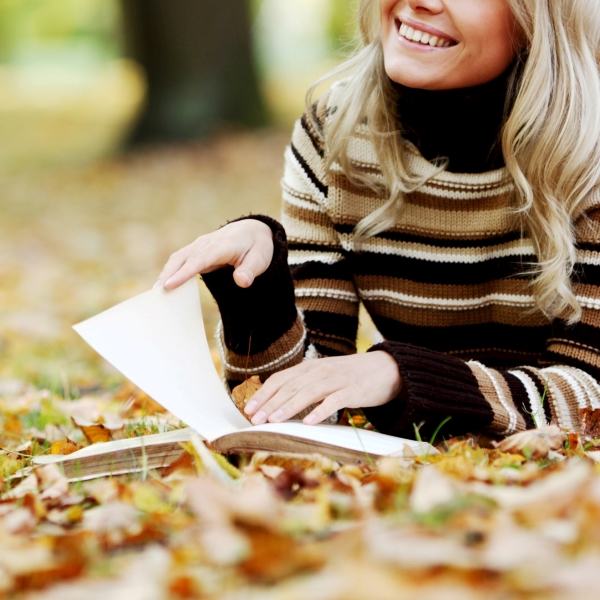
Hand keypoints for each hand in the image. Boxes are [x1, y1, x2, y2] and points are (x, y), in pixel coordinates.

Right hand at [155, 219, 273, 289]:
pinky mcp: (196, 250)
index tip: (169, 285)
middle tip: (155, 294)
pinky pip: (180, 260)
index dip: (184, 273)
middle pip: (183, 258)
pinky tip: (163, 286)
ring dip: (165, 273)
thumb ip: (251, 270)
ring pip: (178, 258)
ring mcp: (199, 245)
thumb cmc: (257, 247)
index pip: (200, 259)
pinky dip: (169, 271)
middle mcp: (207, 243)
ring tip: (155, 293)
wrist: (253, 230)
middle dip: (167, 274)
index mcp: (222, 245)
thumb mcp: (261, 259)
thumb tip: (242, 282)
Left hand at [244, 351, 401, 425]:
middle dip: (270, 403)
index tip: (249, 408)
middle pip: (290, 386)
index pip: (281, 378)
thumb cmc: (350, 376)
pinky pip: (334, 401)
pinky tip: (308, 422)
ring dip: (288, 407)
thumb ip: (304, 384)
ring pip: (308, 392)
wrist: (385, 368)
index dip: (264, 393)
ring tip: (273, 420)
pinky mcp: (352, 391)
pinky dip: (320, 411)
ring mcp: (336, 380)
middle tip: (255, 419)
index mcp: (310, 367)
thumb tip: (277, 402)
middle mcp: (320, 371)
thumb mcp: (324, 375)